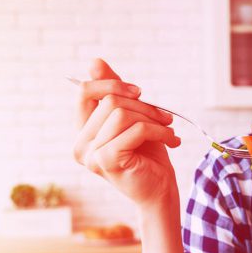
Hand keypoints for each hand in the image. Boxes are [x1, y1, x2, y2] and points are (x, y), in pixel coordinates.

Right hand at [73, 58, 180, 207]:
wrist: (159, 191)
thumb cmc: (147, 155)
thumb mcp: (132, 117)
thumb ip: (113, 92)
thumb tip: (95, 62)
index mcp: (83, 131)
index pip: (84, 91)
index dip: (112, 83)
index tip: (139, 92)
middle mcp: (80, 143)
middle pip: (108, 101)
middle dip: (143, 105)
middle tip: (165, 118)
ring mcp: (90, 154)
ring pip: (121, 114)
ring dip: (153, 119)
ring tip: (168, 131)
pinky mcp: (106, 161)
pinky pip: (135, 130)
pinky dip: (159, 132)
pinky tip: (171, 141)